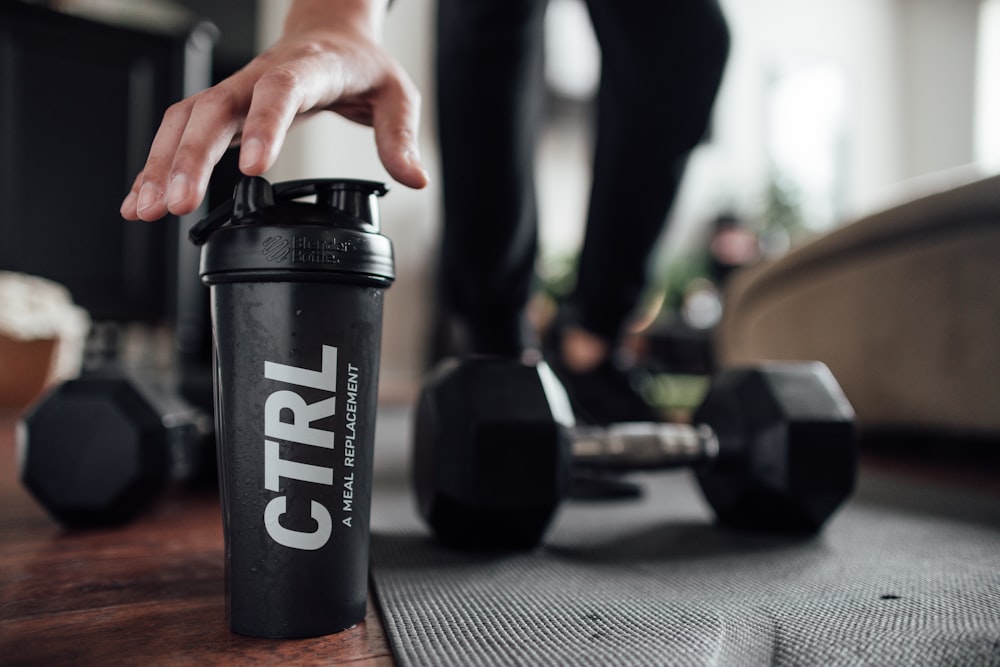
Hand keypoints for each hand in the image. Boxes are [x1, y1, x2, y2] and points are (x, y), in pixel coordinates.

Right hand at [121, 3, 426, 221]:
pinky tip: (142, 198)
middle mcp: (262, 77)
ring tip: (148, 209)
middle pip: (216, 109)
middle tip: (178, 203)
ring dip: (163, 163)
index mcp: (309, 69)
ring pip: (187, 119)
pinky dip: (158, 163)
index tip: (251, 168)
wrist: (332, 32)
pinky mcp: (223, 107)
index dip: (263, 125)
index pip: (281, 91)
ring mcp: (236, 90)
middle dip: (191, 156)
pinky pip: (182, 130)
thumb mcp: (397, 95)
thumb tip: (415, 178)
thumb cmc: (362, 65)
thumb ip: (401, 136)